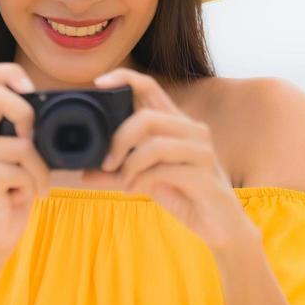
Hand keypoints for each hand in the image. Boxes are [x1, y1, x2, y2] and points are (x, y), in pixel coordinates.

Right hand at [0, 62, 49, 262]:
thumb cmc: (13, 192)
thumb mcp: (22, 153)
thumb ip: (27, 128)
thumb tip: (54, 107)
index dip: (14, 75)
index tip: (32, 93)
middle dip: (28, 117)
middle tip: (33, 144)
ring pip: (23, 145)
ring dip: (38, 171)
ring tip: (28, 186)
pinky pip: (24, 171)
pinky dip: (33, 187)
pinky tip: (18, 198)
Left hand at [77, 67, 254, 250]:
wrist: (220, 226)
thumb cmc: (184, 195)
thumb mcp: (144, 180)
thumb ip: (116, 173)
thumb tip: (84, 172)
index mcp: (176, 122)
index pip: (150, 86)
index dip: (124, 79)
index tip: (99, 84)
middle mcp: (191, 129)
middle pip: (146, 117)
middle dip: (118, 140)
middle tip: (106, 164)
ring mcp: (201, 150)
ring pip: (154, 144)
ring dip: (130, 165)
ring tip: (123, 181)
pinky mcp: (204, 174)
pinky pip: (163, 170)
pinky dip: (141, 181)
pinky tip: (135, 190)